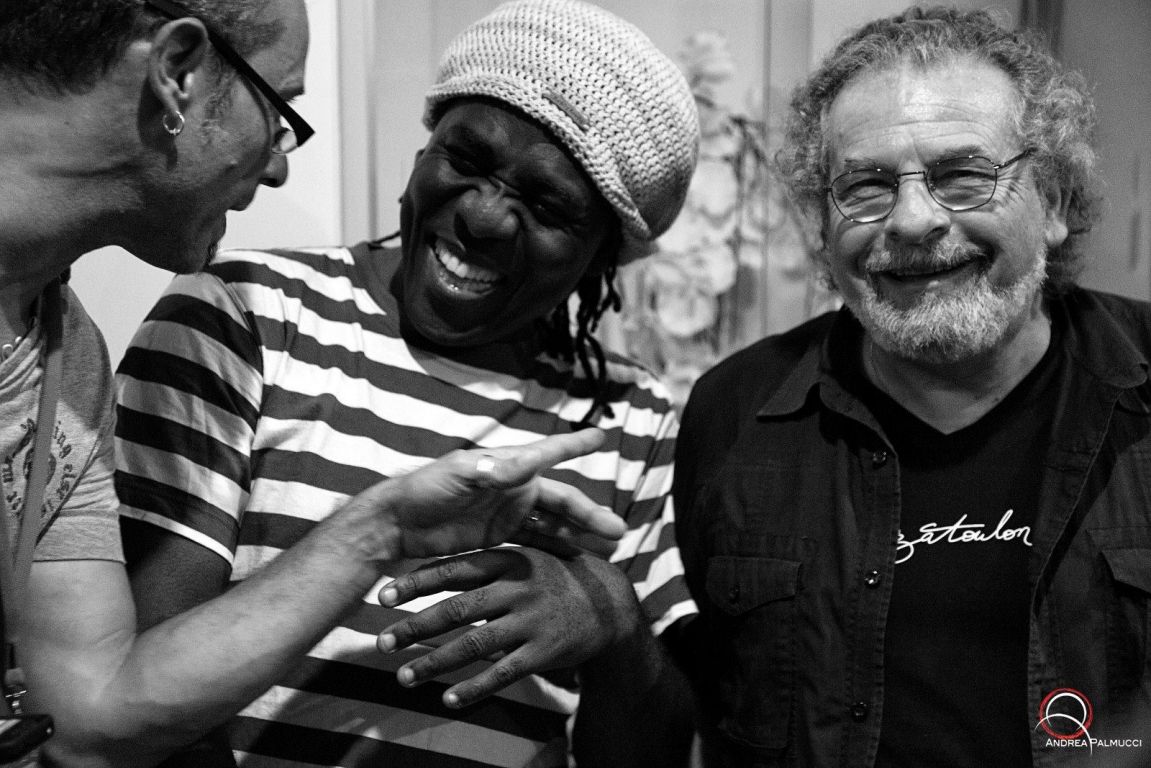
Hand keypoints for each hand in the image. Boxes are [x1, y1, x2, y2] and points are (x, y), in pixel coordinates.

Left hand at [368, 427, 625, 558]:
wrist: (397, 524)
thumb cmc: (423, 491)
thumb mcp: (456, 477)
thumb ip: (489, 472)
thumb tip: (521, 464)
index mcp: (506, 466)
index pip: (548, 453)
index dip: (574, 446)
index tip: (601, 436)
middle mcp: (514, 487)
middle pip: (561, 500)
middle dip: (590, 515)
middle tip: (618, 531)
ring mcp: (508, 513)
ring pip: (555, 524)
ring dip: (580, 535)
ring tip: (608, 549)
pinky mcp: (499, 537)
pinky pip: (537, 541)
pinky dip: (558, 549)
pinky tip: (578, 560)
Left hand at [376, 547, 643, 707]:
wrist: (610, 602)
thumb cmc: (554, 577)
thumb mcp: (526, 555)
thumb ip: (486, 560)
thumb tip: (432, 565)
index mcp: (509, 559)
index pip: (453, 570)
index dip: (416, 583)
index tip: (383, 596)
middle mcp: (517, 588)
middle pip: (456, 609)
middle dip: (415, 627)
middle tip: (382, 643)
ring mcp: (531, 620)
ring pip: (474, 644)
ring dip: (435, 662)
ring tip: (405, 676)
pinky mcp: (545, 650)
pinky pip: (503, 673)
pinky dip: (474, 687)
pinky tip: (449, 699)